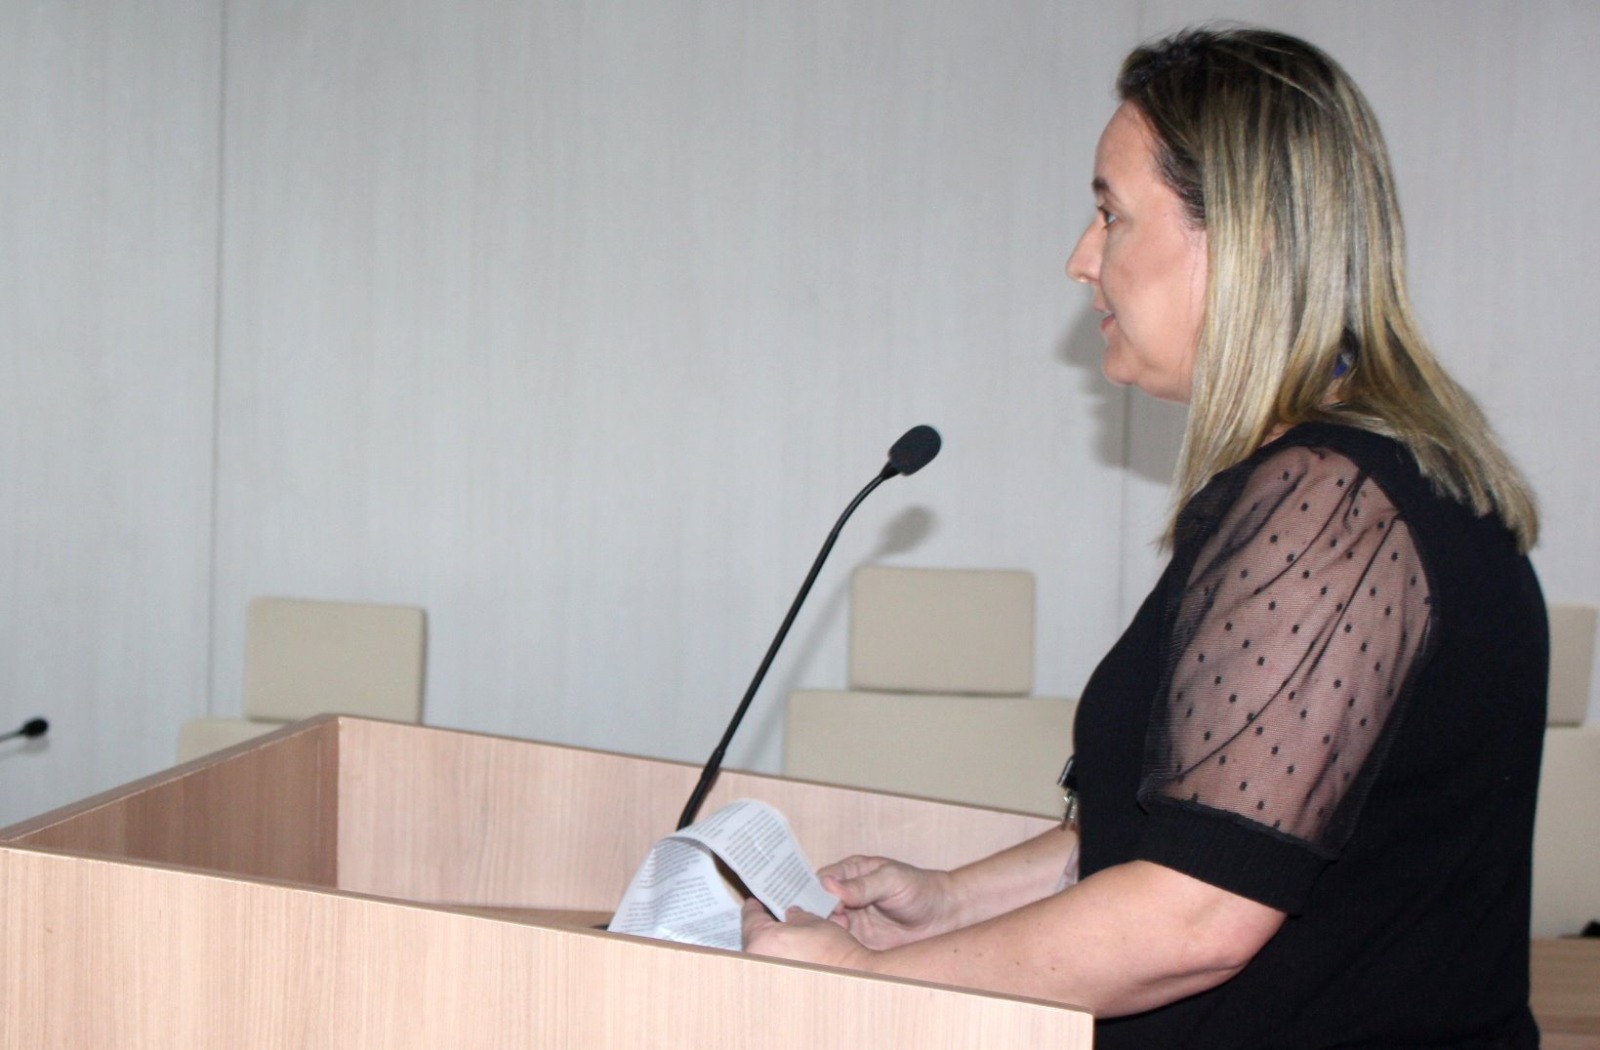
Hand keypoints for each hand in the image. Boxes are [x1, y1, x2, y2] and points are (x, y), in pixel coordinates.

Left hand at [740, 898, 874, 970]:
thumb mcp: (815, 922)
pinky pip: (774, 969)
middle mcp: (759, 962)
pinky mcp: (777, 990)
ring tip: (790, 940)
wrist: (854, 978)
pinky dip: (782, 962)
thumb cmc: (835, 953)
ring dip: (775, 947)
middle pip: (755, 938)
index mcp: (763, 940)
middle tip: (776, 920)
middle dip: (767, 928)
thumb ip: (797, 916)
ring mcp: (767, 978)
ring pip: (765, 955)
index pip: (751, 917)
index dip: (755, 907)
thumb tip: (792, 916)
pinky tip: (796, 957)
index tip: (754, 903)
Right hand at [817, 855, 958, 948]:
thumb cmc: (920, 888)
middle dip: (817, 915)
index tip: (820, 904)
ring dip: (826, 934)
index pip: (821, 881)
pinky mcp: (860, 941)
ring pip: (826, 927)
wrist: (944, 916)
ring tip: (837, 937)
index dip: (816, 892)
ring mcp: (852, 919)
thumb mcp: (891, 880)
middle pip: (818, 906)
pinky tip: (841, 951)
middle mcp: (847, 896)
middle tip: (828, 923)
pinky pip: (841, 946)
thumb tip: (830, 885)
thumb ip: (862, 885)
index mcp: (851, 873)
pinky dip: (837, 949)